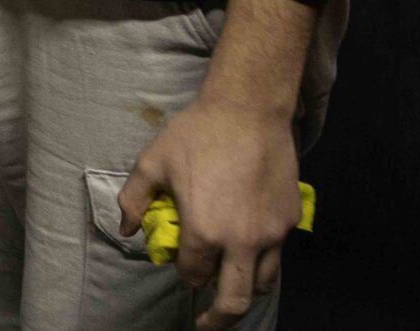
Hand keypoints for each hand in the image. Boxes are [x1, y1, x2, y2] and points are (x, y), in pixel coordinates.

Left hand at [117, 96, 302, 328]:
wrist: (249, 110)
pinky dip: (263, 259)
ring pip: (262, 283)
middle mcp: (241, 241)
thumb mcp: (152, 162)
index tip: (183, 267)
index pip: (194, 275)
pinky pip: (278, 253)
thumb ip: (134, 200)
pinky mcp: (290, 221)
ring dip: (244, 289)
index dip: (185, 274)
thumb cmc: (196, 134)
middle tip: (208, 324)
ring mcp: (272, 234)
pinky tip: (250, 245)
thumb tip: (129, 230)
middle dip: (219, 319)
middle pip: (235, 301)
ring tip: (231, 286)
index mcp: (204, 232)